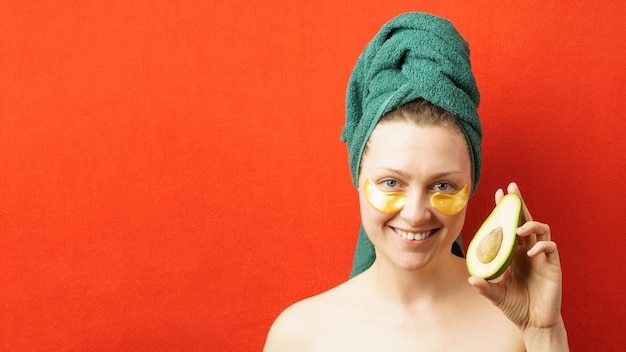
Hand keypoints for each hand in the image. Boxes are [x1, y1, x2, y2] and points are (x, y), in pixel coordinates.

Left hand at [468, 182, 563, 331]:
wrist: (534, 323)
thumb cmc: (515, 306)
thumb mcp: (496, 295)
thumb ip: (485, 287)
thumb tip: (471, 278)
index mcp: (513, 252)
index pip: (509, 225)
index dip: (505, 210)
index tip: (498, 193)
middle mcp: (527, 250)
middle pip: (525, 220)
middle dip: (519, 204)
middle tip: (511, 189)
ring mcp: (541, 257)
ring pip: (541, 230)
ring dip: (530, 224)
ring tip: (519, 228)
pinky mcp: (552, 266)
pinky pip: (551, 248)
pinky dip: (542, 246)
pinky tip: (530, 252)